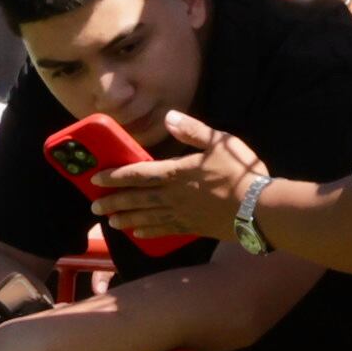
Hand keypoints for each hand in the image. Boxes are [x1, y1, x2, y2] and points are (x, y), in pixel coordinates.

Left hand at [91, 112, 264, 244]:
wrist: (258, 208)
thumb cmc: (240, 172)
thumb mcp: (220, 142)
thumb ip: (193, 130)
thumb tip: (169, 116)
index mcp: (176, 173)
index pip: (138, 174)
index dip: (115, 176)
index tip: (96, 179)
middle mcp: (172, 196)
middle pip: (136, 198)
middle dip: (114, 201)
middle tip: (94, 207)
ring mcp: (181, 214)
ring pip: (146, 217)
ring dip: (126, 218)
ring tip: (110, 222)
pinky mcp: (192, 228)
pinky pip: (164, 230)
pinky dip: (149, 231)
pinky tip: (139, 234)